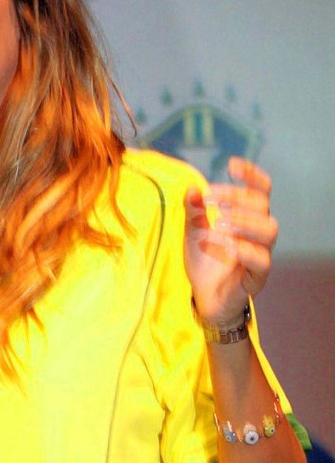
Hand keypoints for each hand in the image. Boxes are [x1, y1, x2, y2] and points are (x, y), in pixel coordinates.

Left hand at [184, 157, 277, 325]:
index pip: (260, 190)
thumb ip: (194, 211)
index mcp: (247, 218)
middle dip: (236, 197)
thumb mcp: (193, 233)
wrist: (204, 298)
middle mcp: (257, 233)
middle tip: (211, 198)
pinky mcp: (257, 277)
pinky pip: (261, 260)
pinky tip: (226, 245)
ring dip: (244, 221)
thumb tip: (192, 188)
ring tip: (220, 222)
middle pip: (262, 206)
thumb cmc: (205, 261)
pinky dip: (244, 250)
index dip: (251, 175)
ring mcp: (260, 254)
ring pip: (269, 229)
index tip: (231, 164)